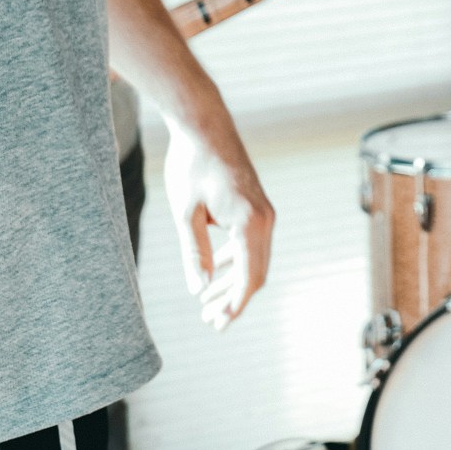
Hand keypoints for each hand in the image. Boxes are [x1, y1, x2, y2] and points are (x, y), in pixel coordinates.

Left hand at [163, 120, 274, 329]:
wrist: (204, 125)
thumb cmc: (192, 166)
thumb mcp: (186, 214)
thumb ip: (194, 253)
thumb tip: (199, 289)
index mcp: (251, 223)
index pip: (249, 276)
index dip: (235, 304)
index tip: (219, 323)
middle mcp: (264, 219)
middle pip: (255, 272)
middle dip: (233, 299)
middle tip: (210, 321)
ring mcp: (263, 211)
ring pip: (253, 259)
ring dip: (232, 281)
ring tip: (207, 303)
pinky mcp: (255, 205)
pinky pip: (249, 242)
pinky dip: (233, 261)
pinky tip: (213, 271)